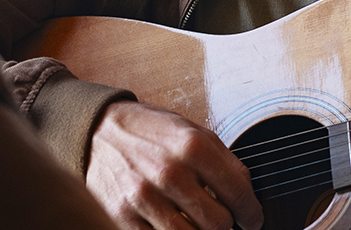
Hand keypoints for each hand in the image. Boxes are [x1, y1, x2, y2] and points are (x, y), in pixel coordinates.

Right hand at [86, 100, 262, 229]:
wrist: (98, 130)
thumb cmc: (149, 130)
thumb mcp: (192, 130)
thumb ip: (224, 160)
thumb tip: (247, 192)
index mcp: (192, 146)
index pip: (238, 193)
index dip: (252, 213)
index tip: (252, 219)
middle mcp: (169, 172)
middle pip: (218, 223)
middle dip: (226, 225)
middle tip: (224, 221)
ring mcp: (144, 197)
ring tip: (198, 223)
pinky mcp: (122, 217)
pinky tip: (174, 225)